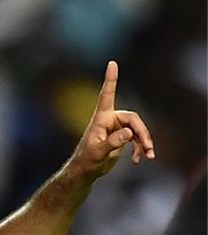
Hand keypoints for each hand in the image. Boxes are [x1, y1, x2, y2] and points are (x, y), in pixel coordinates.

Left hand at [73, 61, 154, 178]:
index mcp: (100, 119)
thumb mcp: (97, 153)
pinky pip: (136, 138)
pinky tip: (139, 160)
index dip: (110, 79)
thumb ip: (112, 143)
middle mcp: (109, 120)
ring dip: (144, 142)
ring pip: (137, 130)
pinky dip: (140, 148)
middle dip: (142, 133)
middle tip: (149, 148)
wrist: (85, 171)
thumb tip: (128, 133)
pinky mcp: (121, 138)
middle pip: (133, 119)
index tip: (112, 63)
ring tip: (148, 156)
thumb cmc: (86, 161)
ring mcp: (116, 129)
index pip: (107, 95)